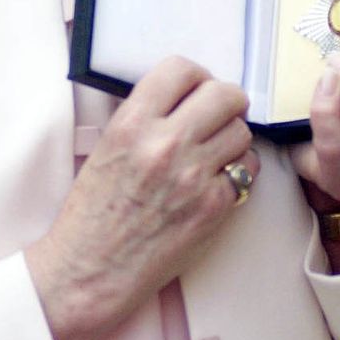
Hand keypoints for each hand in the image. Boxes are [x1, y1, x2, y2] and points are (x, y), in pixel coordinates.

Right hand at [27, 57, 257, 339]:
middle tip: (216, 118)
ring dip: (232, 139)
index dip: (195, 78)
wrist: (90, 269)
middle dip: (225, 104)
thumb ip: (145, 117)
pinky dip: (238, 173)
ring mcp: (193, 176)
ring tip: (212, 155)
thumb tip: (186, 98)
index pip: (182, 70)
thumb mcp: (107, 147)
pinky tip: (217, 181)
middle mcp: (164, 143)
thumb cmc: (94, 212)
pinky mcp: (213, 207)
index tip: (195, 92)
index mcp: (131, 123)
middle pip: (225, 95)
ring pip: (242, 132)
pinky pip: (248, 171)